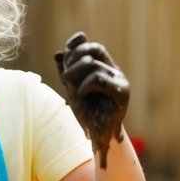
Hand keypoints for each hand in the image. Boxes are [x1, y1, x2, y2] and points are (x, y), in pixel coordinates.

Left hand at [54, 32, 129, 168]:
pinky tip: (82, 95)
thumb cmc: (87, 112)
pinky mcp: (122, 91)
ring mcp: (120, 80)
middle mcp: (114, 71)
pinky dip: (84, 86)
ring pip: (91, 64)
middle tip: (66, 77)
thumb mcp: (71, 88)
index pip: (92, 47)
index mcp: (104, 68)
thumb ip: (66, 71)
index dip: (77, 45)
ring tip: (74, 91)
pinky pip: (98, 78)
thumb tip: (58, 53)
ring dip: (75, 75)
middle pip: (94, 48)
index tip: (63, 54)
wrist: (97, 135)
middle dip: (74, 58)